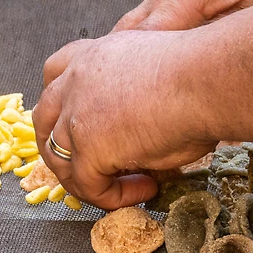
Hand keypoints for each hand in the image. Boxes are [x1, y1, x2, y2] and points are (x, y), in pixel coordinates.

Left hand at [32, 30, 216, 209]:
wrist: (208, 79)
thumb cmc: (201, 72)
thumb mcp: (156, 76)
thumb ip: (133, 100)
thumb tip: (143, 134)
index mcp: (94, 56)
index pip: (55, 72)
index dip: (59, 101)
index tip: (75, 121)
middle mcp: (77, 80)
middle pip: (44, 118)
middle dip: (60, 146)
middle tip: (91, 168)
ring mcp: (77, 114)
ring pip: (59, 158)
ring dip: (89, 178)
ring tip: (128, 186)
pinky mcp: (89, 147)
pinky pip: (88, 185)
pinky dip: (112, 196)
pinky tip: (145, 190)